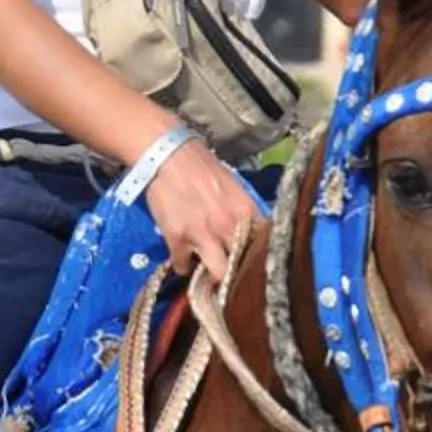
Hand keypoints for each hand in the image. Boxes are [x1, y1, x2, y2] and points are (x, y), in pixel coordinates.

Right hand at [142, 139, 263, 285]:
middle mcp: (228, 226)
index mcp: (246, 212)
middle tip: (231, 273)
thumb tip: (250, 236)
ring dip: (212, 275)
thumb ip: (243, 214)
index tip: (252, 266)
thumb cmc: (203, 168)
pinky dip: (183, 265)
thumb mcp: (234, 189)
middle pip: (242, 267)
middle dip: (238, 273)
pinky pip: (183, 266)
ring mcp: (202, 235)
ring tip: (208, 271)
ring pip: (217, 274)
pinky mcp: (177, 240)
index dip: (257, 261)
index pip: (263, 249)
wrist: (169, 155)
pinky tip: (184, 259)